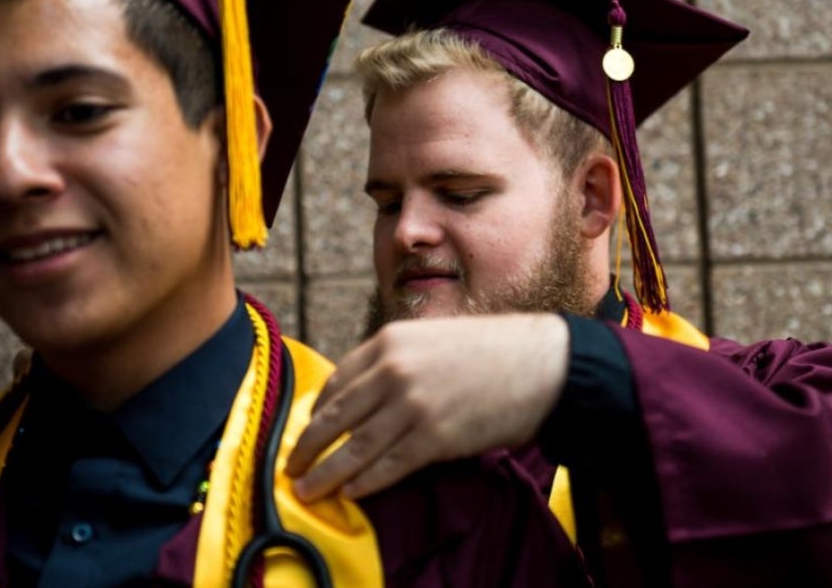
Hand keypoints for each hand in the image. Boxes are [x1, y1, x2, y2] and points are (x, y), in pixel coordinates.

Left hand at [285, 313, 568, 501]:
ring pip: (353, 447)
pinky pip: (387, 466)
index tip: (309, 429)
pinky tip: (349, 493)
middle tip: (291, 466)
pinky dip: (364, 483)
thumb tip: (366, 394)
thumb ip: (397, 360)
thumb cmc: (492, 350)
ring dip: (324, 473)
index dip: (318, 411)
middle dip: (307, 446)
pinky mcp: (434, 438)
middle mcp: (393, 371)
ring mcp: (412, 406)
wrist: (541, 363)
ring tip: (306, 490)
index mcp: (389, 341)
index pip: (337, 381)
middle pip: (335, 416)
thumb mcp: (432, 338)